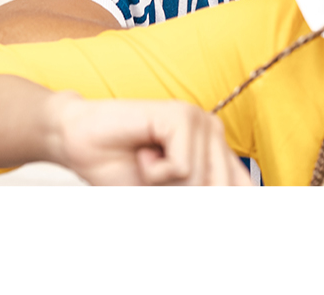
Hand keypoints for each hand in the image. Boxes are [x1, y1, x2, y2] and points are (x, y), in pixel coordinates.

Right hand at [46, 93, 250, 185]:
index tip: (178, 196)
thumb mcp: (167, 197)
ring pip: (200, 183)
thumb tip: (211, 199)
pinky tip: (143, 152)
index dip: (224, 208)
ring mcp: (200, 122)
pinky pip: (182, 167)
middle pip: (218, 193)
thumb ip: (196, 200)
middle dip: (178, 196)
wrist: (79, 144)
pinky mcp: (181, 115)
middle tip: (154, 180)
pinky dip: (154, 172)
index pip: (244, 193)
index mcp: (218, 155)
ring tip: (146, 162)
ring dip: (163, 185)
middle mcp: (215, 135)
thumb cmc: (120, 169)